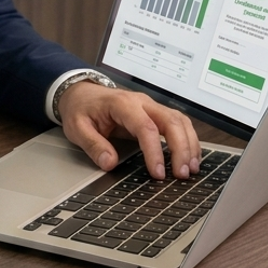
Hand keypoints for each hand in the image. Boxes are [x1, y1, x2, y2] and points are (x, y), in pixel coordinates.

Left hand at [56, 81, 200, 179]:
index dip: (154, 151)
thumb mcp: (77, 128)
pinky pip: (178, 123)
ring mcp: (150, 106)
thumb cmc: (81, 109)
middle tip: (182, 174)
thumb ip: (93, 145)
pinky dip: (188, 140)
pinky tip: (190, 157)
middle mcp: (141, 102)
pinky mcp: (155, 113)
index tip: (158, 173)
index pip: (145, 127)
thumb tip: (110, 163)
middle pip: (170, 121)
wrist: (80, 93)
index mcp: (121, 104)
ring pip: (179, 120)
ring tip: (191, 169)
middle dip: (181, 148)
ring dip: (189, 144)